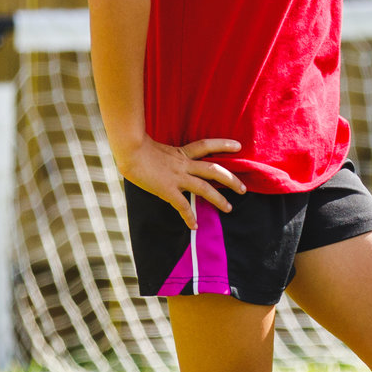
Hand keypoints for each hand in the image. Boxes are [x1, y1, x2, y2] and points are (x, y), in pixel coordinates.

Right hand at [119, 137, 245, 228]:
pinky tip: (194, 226)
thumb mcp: (156, 147)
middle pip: (214, 170)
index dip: (223, 145)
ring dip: (219, 199)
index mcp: (181, 152)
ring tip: (229, 208)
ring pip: (205, 188)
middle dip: (231, 180)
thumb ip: (165, 155)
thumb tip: (163, 160)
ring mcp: (177, 177)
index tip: (238, 146)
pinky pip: (182, 205)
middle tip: (243, 189)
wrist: (128, 151)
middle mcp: (183, 164)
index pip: (207, 145)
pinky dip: (189, 216)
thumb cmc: (135, 147)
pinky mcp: (167, 189)